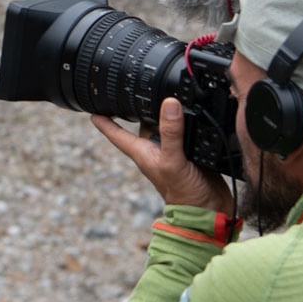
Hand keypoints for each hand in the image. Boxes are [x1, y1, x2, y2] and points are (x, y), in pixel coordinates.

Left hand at [91, 98, 234, 215]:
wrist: (209, 211)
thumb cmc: (184, 195)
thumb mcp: (173, 162)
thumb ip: (170, 134)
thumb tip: (168, 104)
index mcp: (143, 152)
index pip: (118, 134)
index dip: (105, 121)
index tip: (93, 108)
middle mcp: (155, 151)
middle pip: (142, 125)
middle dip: (138, 109)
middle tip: (134, 90)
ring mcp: (172, 152)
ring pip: (164, 127)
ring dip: (164, 114)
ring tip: (163, 95)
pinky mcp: (190, 153)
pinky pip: (184, 133)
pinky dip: (186, 122)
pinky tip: (191, 113)